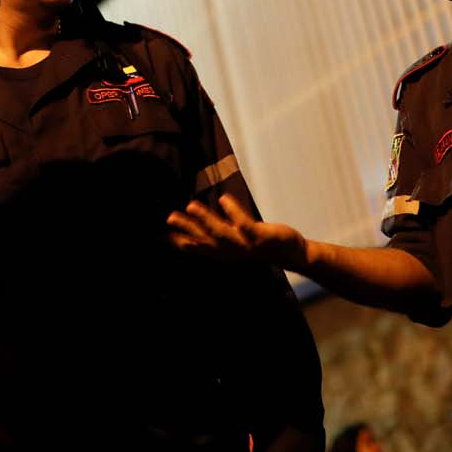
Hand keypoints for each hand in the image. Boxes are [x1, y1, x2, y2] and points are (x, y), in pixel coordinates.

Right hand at [166, 194, 306, 269]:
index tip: (161, 235)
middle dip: (187, 229)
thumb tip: (198, 218)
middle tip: (169, 217)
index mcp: (224, 252)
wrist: (290, 254)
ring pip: (221, 233)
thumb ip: (217, 230)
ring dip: (205, 220)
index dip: (179, 242)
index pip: (198, 248)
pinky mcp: (260, 236)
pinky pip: (244, 224)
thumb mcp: (235, 239)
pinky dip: (233, 212)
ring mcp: (245, 245)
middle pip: (205, 240)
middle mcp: (231, 251)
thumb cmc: (259, 243)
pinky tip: (223, 198)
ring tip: (190, 205)